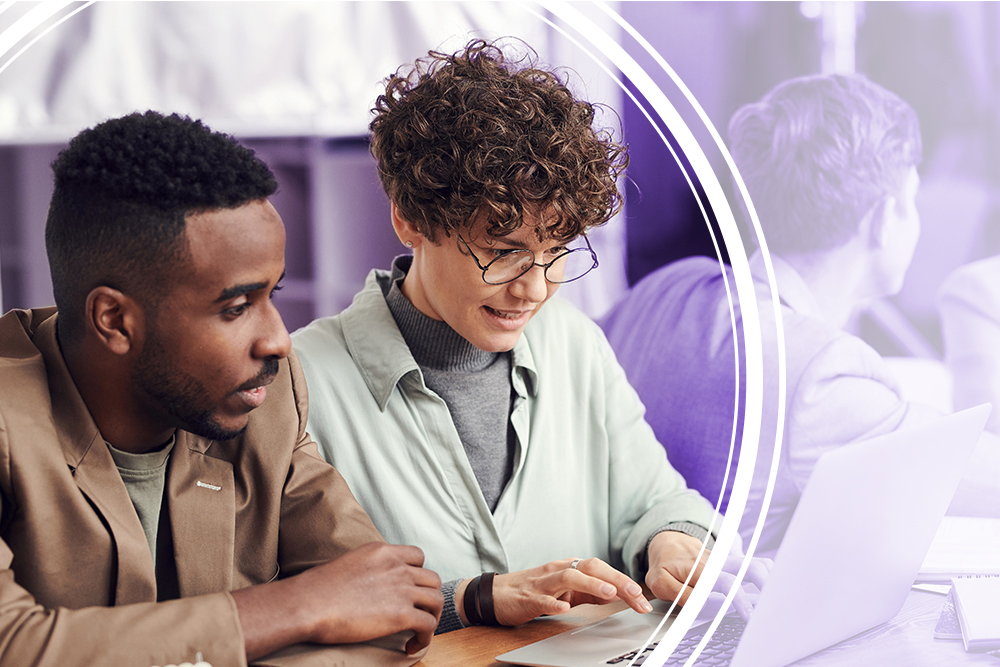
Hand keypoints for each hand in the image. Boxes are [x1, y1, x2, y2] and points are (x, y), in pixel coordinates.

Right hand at [234, 542, 442, 658]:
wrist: (309, 604)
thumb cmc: (318, 590)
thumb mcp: (350, 563)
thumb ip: (369, 568)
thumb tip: (371, 585)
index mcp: (383, 552)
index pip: (418, 556)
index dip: (418, 575)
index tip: (411, 591)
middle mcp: (397, 566)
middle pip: (432, 579)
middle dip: (428, 598)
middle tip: (418, 613)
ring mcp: (401, 589)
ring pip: (436, 600)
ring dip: (432, 618)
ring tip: (419, 631)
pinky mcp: (401, 614)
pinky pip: (428, 625)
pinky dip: (425, 637)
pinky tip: (412, 646)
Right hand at [461, 557, 651, 626]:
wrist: (497, 594)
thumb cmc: (534, 591)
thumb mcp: (567, 590)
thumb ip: (590, 590)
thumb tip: (618, 594)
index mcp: (570, 568)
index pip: (602, 569)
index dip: (623, 581)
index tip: (641, 598)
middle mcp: (559, 570)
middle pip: (590, 567)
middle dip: (615, 579)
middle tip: (635, 594)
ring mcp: (543, 583)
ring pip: (569, 577)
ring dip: (591, 583)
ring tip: (608, 593)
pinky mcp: (528, 597)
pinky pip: (543, 599)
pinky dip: (554, 602)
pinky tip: (565, 607)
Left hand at [645, 531, 772, 619]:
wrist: (668, 542)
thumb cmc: (664, 565)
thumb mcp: (660, 583)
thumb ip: (681, 595)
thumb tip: (703, 605)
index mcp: (699, 568)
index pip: (724, 581)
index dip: (737, 598)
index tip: (747, 614)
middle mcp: (717, 562)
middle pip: (748, 567)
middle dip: (762, 584)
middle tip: (770, 606)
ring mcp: (726, 560)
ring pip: (754, 563)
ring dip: (768, 579)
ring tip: (777, 598)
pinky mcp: (732, 561)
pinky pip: (754, 562)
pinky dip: (767, 572)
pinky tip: (773, 586)